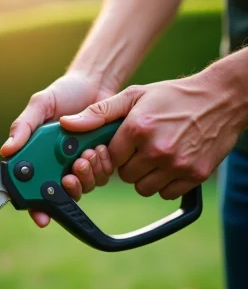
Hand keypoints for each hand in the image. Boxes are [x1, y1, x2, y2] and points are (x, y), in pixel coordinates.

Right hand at [0, 72, 114, 227]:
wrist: (96, 85)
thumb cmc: (63, 93)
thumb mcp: (40, 105)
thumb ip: (23, 127)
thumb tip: (6, 151)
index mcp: (37, 155)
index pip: (31, 187)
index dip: (34, 205)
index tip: (41, 215)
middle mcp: (56, 164)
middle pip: (58, 194)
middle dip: (66, 189)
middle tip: (69, 175)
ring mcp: (78, 164)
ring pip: (82, 188)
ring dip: (85, 176)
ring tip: (85, 155)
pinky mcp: (99, 162)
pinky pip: (100, 177)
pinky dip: (100, 167)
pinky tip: (98, 149)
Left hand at [60, 73, 245, 199]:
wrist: (222, 99)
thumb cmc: (173, 96)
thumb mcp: (134, 95)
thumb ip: (98, 112)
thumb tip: (67, 124)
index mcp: (137, 128)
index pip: (110, 157)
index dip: (114, 151)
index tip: (123, 143)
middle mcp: (156, 149)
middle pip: (125, 175)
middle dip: (128, 164)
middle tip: (141, 148)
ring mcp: (177, 164)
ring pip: (143, 187)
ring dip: (145, 176)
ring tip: (155, 155)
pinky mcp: (195, 175)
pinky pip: (165, 193)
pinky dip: (165, 183)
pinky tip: (170, 163)